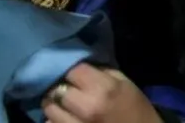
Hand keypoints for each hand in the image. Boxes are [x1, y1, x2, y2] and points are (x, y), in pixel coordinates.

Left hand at [43, 63, 161, 122]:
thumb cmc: (136, 108)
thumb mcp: (124, 82)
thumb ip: (100, 72)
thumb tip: (80, 66)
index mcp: (102, 89)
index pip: (72, 70)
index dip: (73, 71)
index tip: (76, 74)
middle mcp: (86, 107)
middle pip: (56, 89)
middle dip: (61, 87)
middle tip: (68, 88)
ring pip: (49, 108)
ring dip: (55, 104)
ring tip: (65, 103)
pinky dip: (55, 119)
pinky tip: (66, 117)